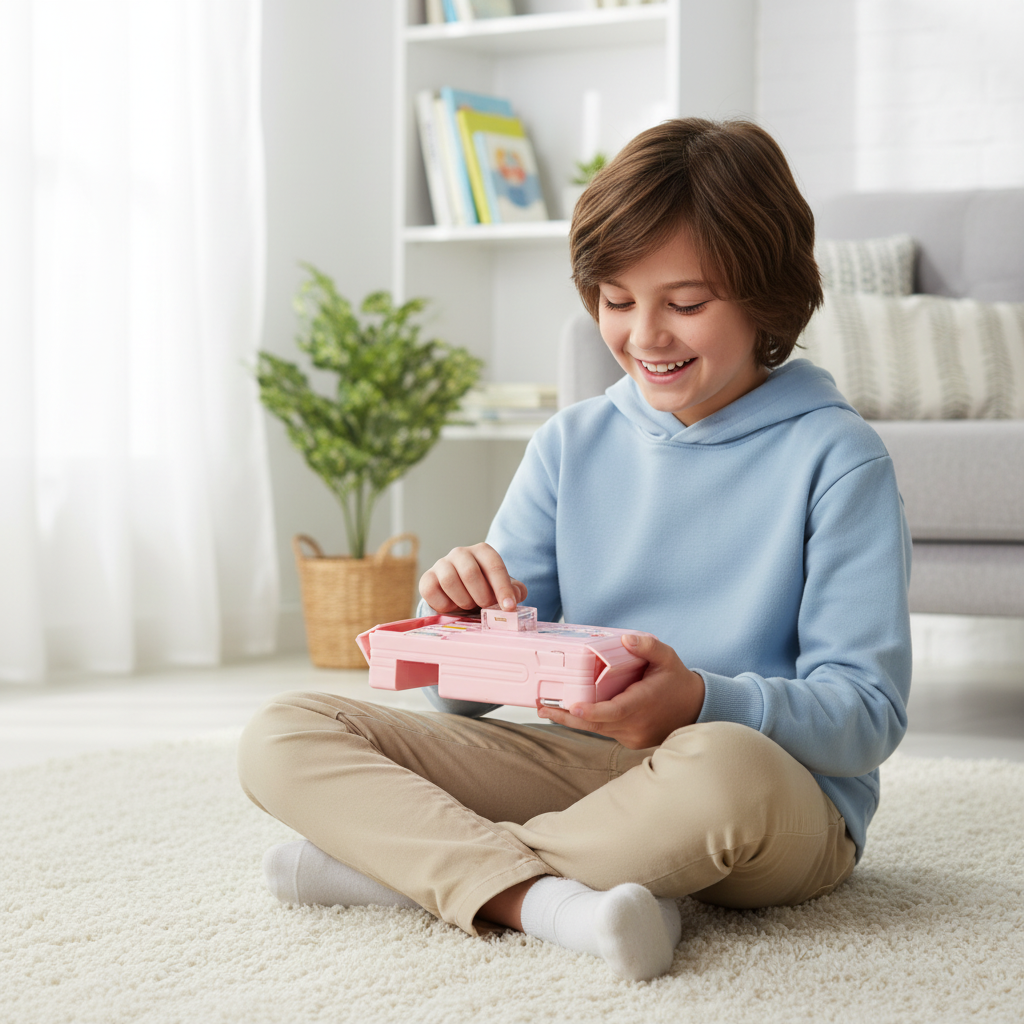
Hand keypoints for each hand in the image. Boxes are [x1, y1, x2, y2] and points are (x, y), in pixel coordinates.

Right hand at [419, 542, 527, 614]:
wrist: (461, 596)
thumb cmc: (485, 590)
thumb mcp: (502, 590)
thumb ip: (514, 592)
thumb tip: (515, 597)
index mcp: (482, 551)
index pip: (494, 565)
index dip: (502, 588)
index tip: (509, 607)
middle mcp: (461, 553)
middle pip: (470, 572)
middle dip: (481, 596)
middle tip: (485, 607)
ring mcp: (441, 564)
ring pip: (449, 581)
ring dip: (463, 600)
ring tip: (469, 605)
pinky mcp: (427, 578)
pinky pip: (432, 591)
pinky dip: (445, 605)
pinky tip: (453, 606)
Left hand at [538, 633, 704, 748]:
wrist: (695, 708)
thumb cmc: (677, 681)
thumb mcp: (667, 657)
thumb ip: (648, 646)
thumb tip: (625, 639)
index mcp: (642, 705)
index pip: (614, 711)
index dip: (591, 711)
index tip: (572, 706)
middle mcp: (635, 725)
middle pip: (596, 724)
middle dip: (567, 717)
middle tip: (542, 708)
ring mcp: (632, 736)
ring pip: (597, 729)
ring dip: (574, 720)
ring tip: (548, 709)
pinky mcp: (630, 739)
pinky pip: (605, 730)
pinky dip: (589, 721)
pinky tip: (571, 711)